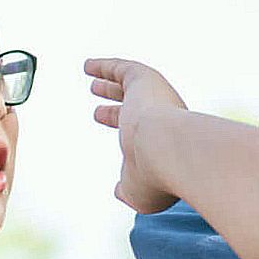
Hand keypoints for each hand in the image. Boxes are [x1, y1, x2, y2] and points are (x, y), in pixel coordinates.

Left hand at [85, 57, 187, 213]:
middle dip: (114, 110)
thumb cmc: (156, 176)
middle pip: (133, 111)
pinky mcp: (144, 80)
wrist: (171, 151)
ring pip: (129, 88)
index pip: (138, 135)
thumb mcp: (138, 191)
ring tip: (93, 84)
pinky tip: (88, 66)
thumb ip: (127, 189)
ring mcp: (153, 99)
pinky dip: (105, 66)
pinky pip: (122, 69)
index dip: (120, 129)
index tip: (104, 124)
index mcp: (162, 144)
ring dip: (110, 85)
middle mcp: (161, 119)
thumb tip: (119, 191)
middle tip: (98, 110)